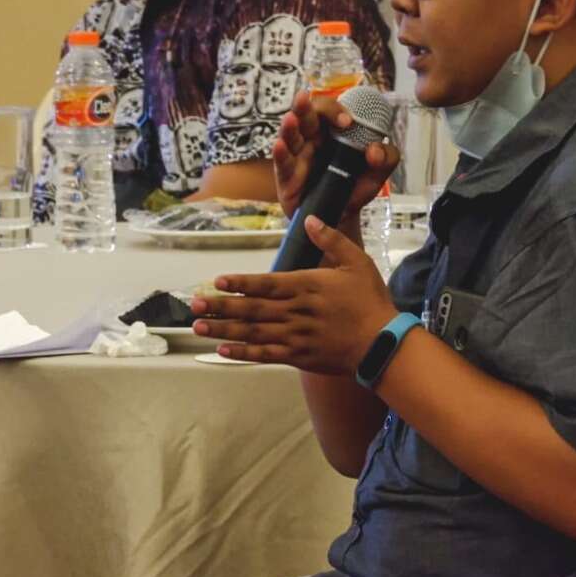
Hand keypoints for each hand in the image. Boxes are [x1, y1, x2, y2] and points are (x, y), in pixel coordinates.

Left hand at [191, 215, 398, 373]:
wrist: (382, 343)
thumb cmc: (370, 300)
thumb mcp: (356, 261)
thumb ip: (331, 240)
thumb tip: (309, 220)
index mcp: (308, 286)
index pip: (267, 284)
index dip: (241, 283)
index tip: (218, 281)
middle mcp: (297, 312)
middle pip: (252, 310)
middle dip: (221, 307)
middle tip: (194, 305)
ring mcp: (296, 336)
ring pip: (253, 333)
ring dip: (224, 330)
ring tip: (198, 327)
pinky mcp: (299, 356)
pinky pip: (266, 355)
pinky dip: (243, 353)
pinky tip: (223, 351)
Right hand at [272, 91, 399, 220]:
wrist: (342, 217)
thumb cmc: (354, 188)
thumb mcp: (377, 172)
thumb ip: (386, 158)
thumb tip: (375, 151)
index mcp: (332, 132)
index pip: (328, 110)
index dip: (334, 109)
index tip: (348, 121)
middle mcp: (312, 140)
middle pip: (304, 116)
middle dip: (304, 106)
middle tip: (306, 100)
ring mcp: (298, 157)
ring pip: (289, 136)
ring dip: (289, 126)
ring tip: (291, 118)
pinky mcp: (288, 178)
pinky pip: (282, 164)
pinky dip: (280, 153)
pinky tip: (280, 145)